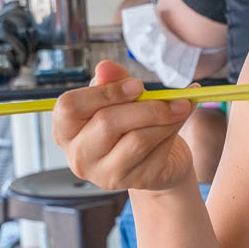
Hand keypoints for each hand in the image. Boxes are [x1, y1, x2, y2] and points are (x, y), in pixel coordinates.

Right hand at [52, 59, 195, 191]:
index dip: (105, 92)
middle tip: (173, 96)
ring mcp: (106, 174)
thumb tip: (105, 67)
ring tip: (182, 106)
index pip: (70, 107)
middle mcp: (79, 156)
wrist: (160, 161)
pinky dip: (174, 131)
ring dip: (165, 118)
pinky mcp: (136, 181)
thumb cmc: (131, 124)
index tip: (137, 85)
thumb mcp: (120, 99)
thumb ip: (113, 81)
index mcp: (66, 130)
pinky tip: (181, 120)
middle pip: (108, 123)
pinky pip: (158, 151)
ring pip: (137, 139)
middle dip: (146, 106)